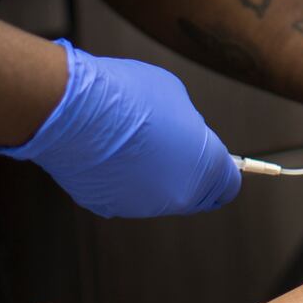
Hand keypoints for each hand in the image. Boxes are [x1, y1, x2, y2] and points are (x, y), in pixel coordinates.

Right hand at [0, 40, 239, 217]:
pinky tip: (109, 151)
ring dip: (154, 175)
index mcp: (204, 169)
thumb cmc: (128, 96)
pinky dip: (122, 178)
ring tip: (135, 141)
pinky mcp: (107, 206)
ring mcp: (140, 206)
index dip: (224, 172)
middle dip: (190, 175)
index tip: (219, 164)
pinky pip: (124, 192)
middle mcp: (176, 196)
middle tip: (177, 149)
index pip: (228, 185)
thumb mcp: (177, 98)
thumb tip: (186, 136)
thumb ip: (190, 126)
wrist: (73, 110)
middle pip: (194, 194)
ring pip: (157, 194)